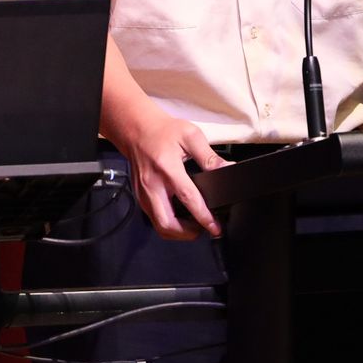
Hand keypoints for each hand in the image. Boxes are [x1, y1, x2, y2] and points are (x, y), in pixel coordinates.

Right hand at [114, 109, 225, 239]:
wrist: (136, 129)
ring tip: (195, 227)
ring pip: (159, 226)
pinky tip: (181, 219)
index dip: (203, 217)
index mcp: (167, 169)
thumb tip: (226, 169)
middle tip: (205, 230)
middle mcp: (152, 185)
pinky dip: (169, 224)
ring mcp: (143, 193)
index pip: (188, 199)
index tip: (215, 227)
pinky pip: (154, 219)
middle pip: (167, 223)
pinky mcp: (140, 197)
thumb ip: (209, 156)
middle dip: (188, 233)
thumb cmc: (163, 132)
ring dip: (178, 232)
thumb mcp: (190, 136)